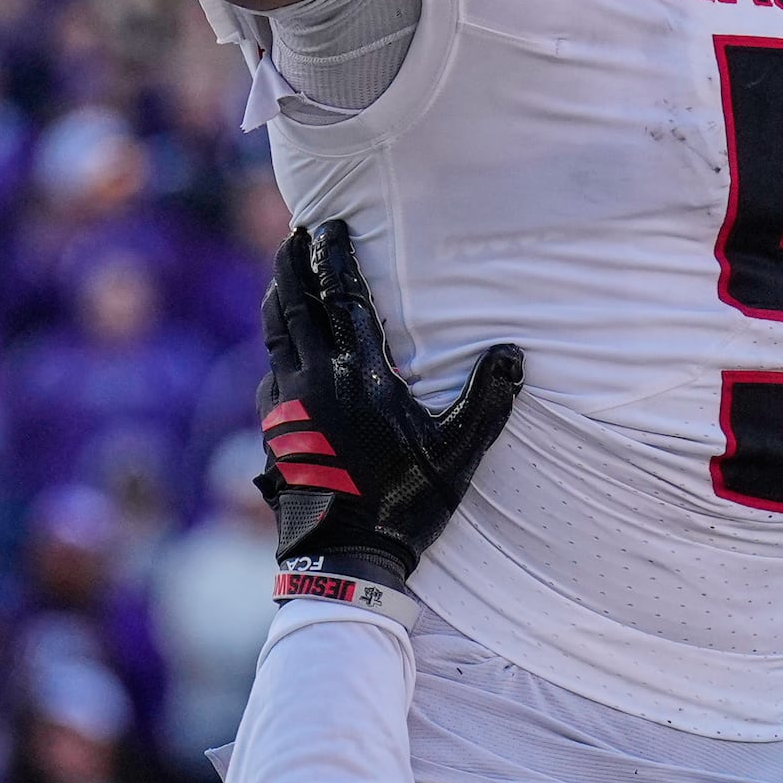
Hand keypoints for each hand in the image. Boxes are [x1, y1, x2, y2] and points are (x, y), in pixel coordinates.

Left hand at [256, 221, 520, 582]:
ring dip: (278, 299)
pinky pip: (269, 377)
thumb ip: (487, 398)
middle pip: (294, 304)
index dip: (334, 256)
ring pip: (275, 335)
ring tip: (282, 277)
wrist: (342, 557)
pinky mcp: (274, 431)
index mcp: (359, 374)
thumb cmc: (406, 502)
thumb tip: (513, 353)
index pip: (342, 297)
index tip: (328, 224)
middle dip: (293, 263)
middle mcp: (316, 379)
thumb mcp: (458, 451)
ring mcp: (288, 405)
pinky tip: (281, 356)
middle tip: (295, 233)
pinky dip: (275, 353)